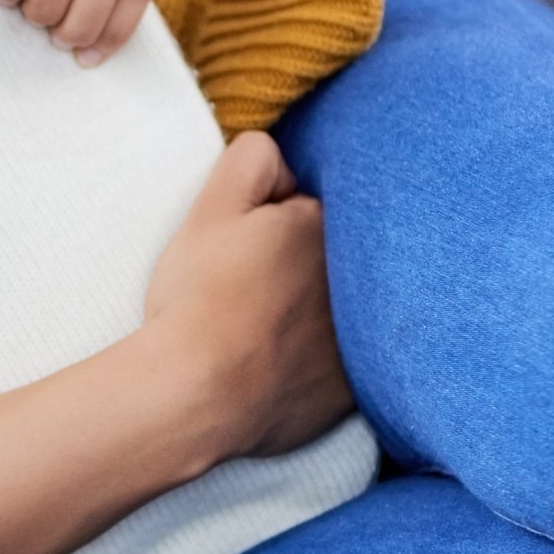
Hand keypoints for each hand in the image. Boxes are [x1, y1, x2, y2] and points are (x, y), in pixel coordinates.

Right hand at [0, 129, 352, 553]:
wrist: (194, 394)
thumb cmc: (199, 298)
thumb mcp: (212, 208)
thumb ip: (252, 160)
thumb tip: (282, 160)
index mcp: (328, 230)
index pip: (308, 209)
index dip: (270, 221)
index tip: (244, 248)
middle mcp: (359, 284)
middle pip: (326, 260)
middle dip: (298, 265)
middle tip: (247, 291)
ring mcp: (359, 342)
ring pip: (334, 312)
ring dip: (309, 313)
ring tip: (257, 331)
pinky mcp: (349, 393)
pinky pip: (335, 368)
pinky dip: (312, 366)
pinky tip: (273, 369)